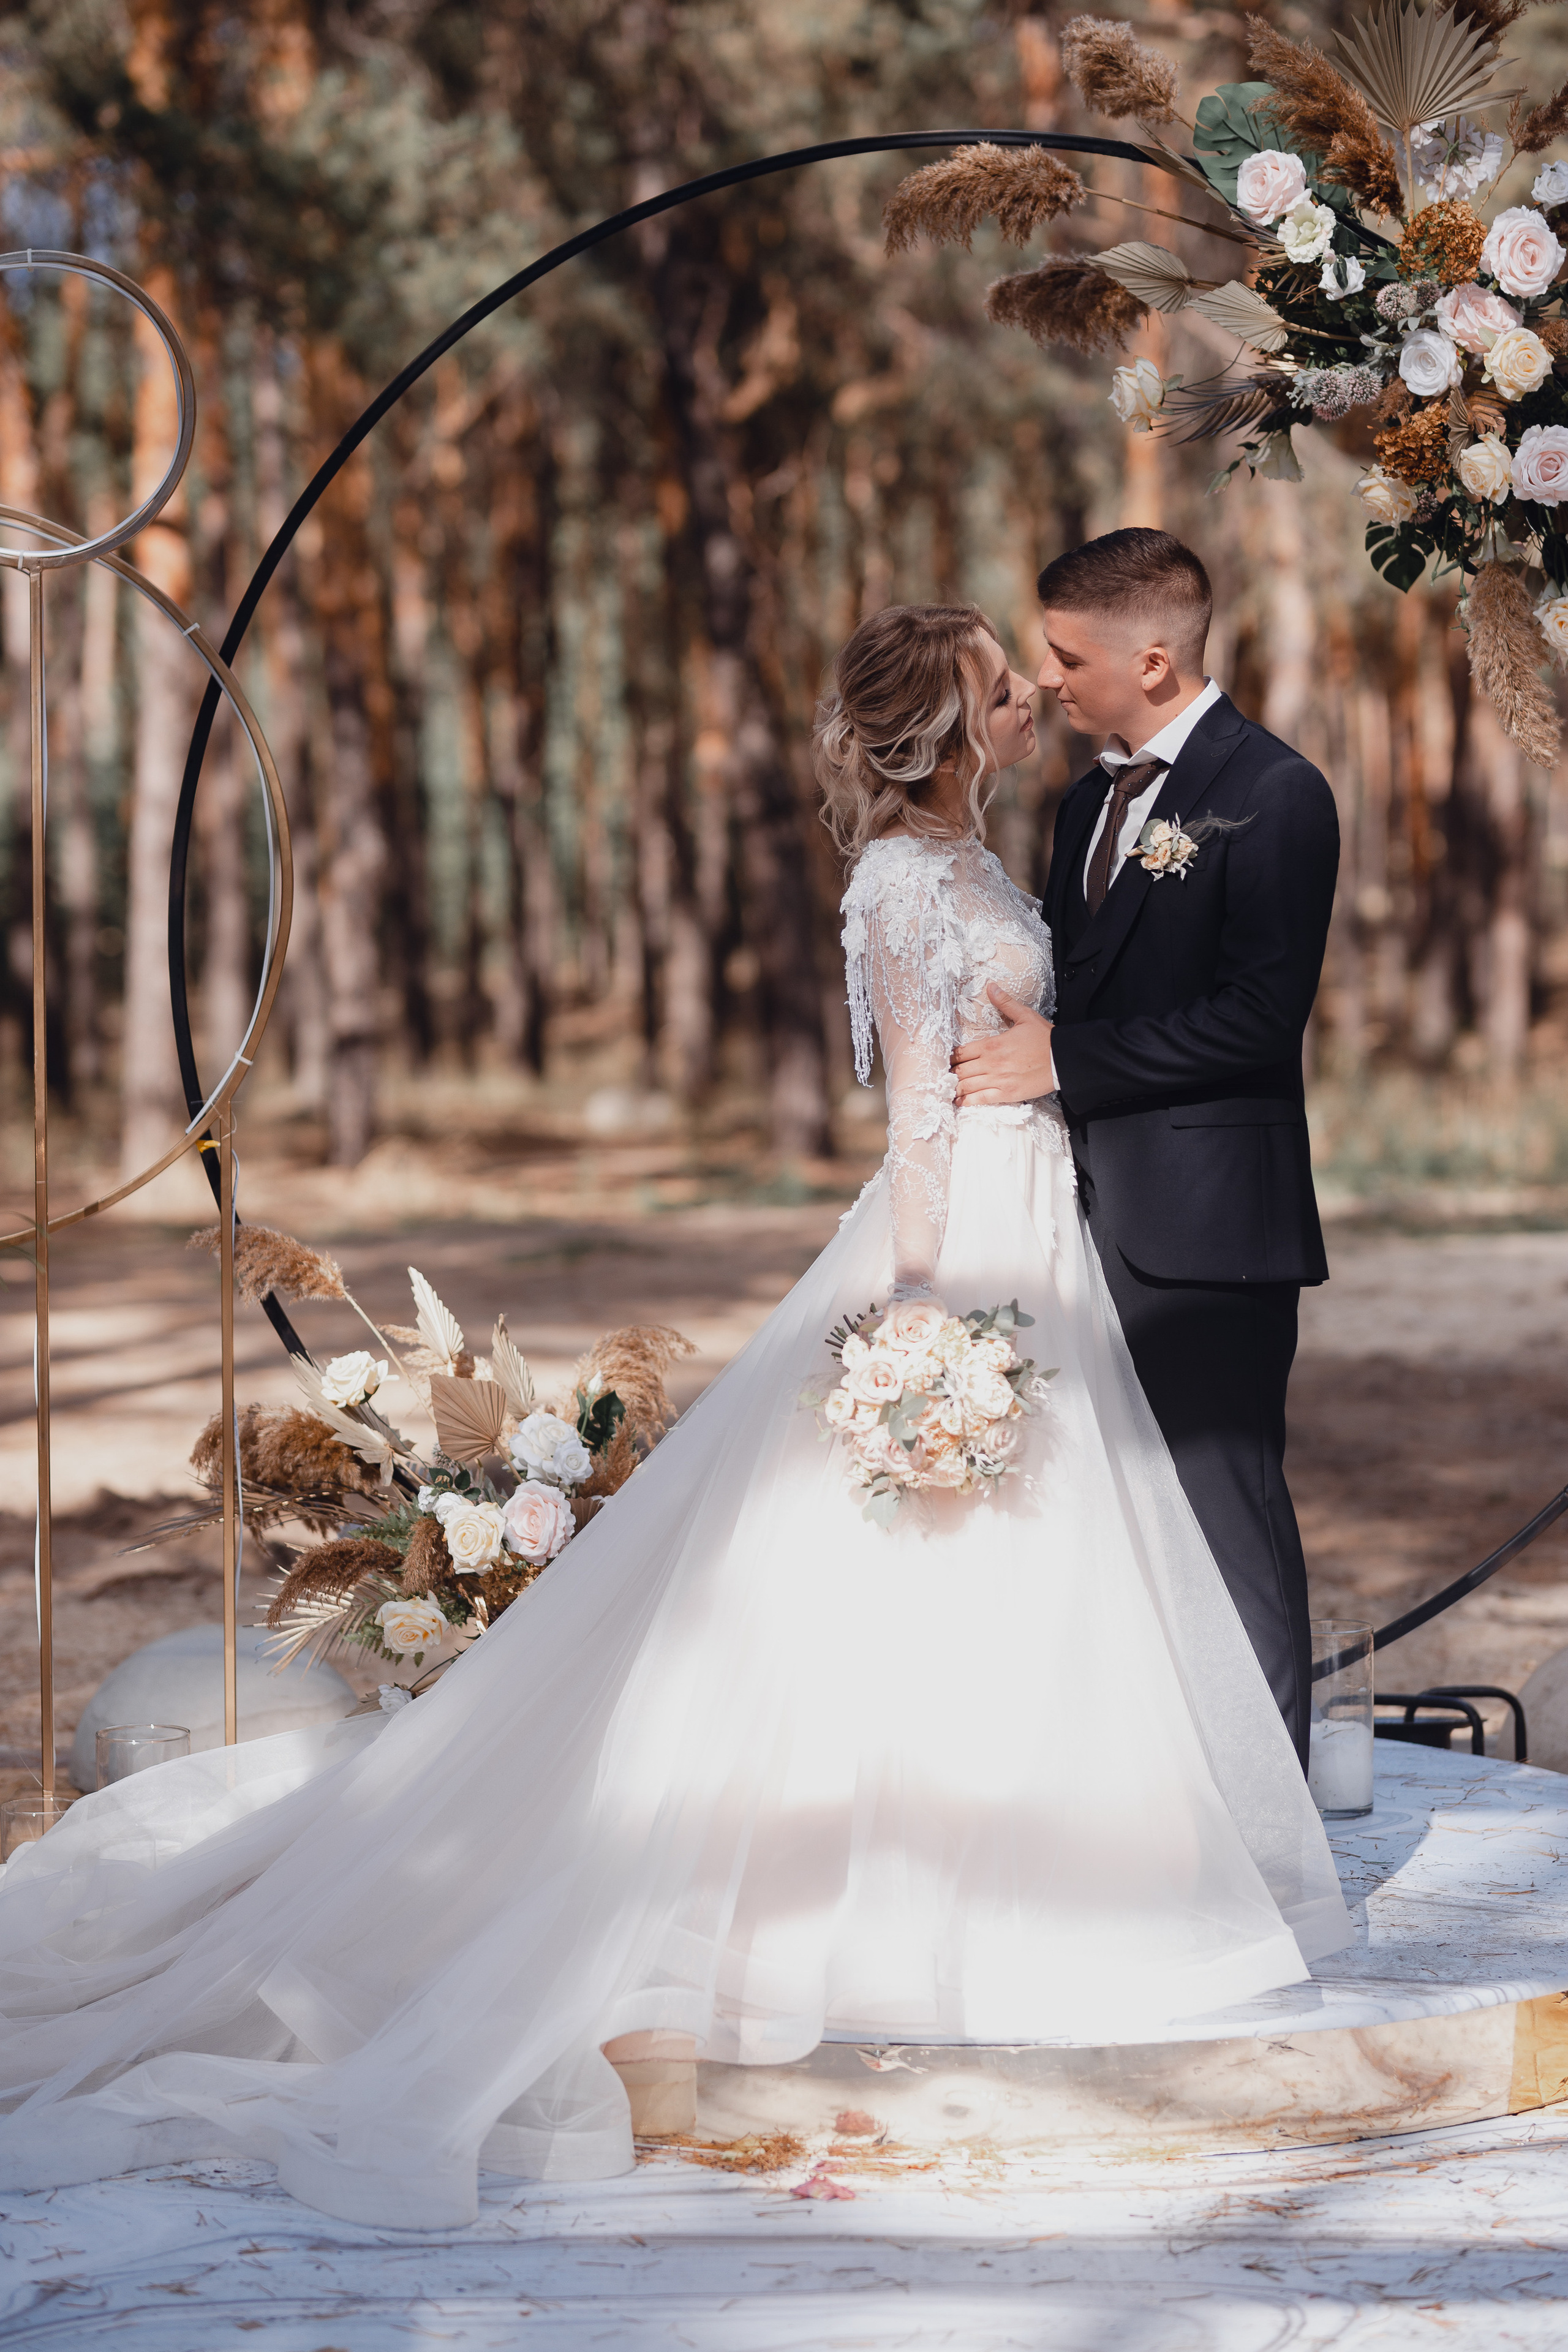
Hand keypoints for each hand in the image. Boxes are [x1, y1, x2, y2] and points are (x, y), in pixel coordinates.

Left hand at [951, 987, 1054, 1104]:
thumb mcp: (1025, 1016)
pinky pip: (980, 1100)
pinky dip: (966, 1101)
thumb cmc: (1045, 1038)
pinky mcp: (1006, 1094)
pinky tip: (958, 1101)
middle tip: (944, 1076)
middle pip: (960, 1070)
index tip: (946, 1060)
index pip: (961, 1052)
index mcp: (992, 1044)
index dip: (950, 1057)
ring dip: (954, 1087)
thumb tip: (991, 987)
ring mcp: (998, 1080)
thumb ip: (1005, 1003)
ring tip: (946, 1089)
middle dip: (949, 1073)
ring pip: (966, 1085)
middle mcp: (991, 1063)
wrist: (1064, 1059)